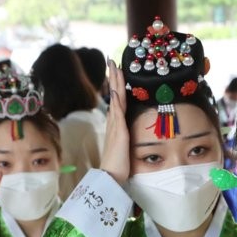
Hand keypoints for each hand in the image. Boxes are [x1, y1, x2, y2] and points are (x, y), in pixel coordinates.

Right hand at [101, 58, 130, 185]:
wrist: (111, 177)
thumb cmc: (118, 164)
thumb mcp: (123, 146)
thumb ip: (124, 135)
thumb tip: (125, 128)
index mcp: (116, 124)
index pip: (118, 100)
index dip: (117, 85)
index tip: (116, 70)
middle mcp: (114, 122)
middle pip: (115, 95)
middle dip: (114, 77)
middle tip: (112, 60)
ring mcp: (115, 127)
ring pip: (116, 100)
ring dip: (115, 83)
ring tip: (114, 67)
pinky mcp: (119, 134)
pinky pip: (118, 114)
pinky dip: (116, 102)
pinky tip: (116, 91)